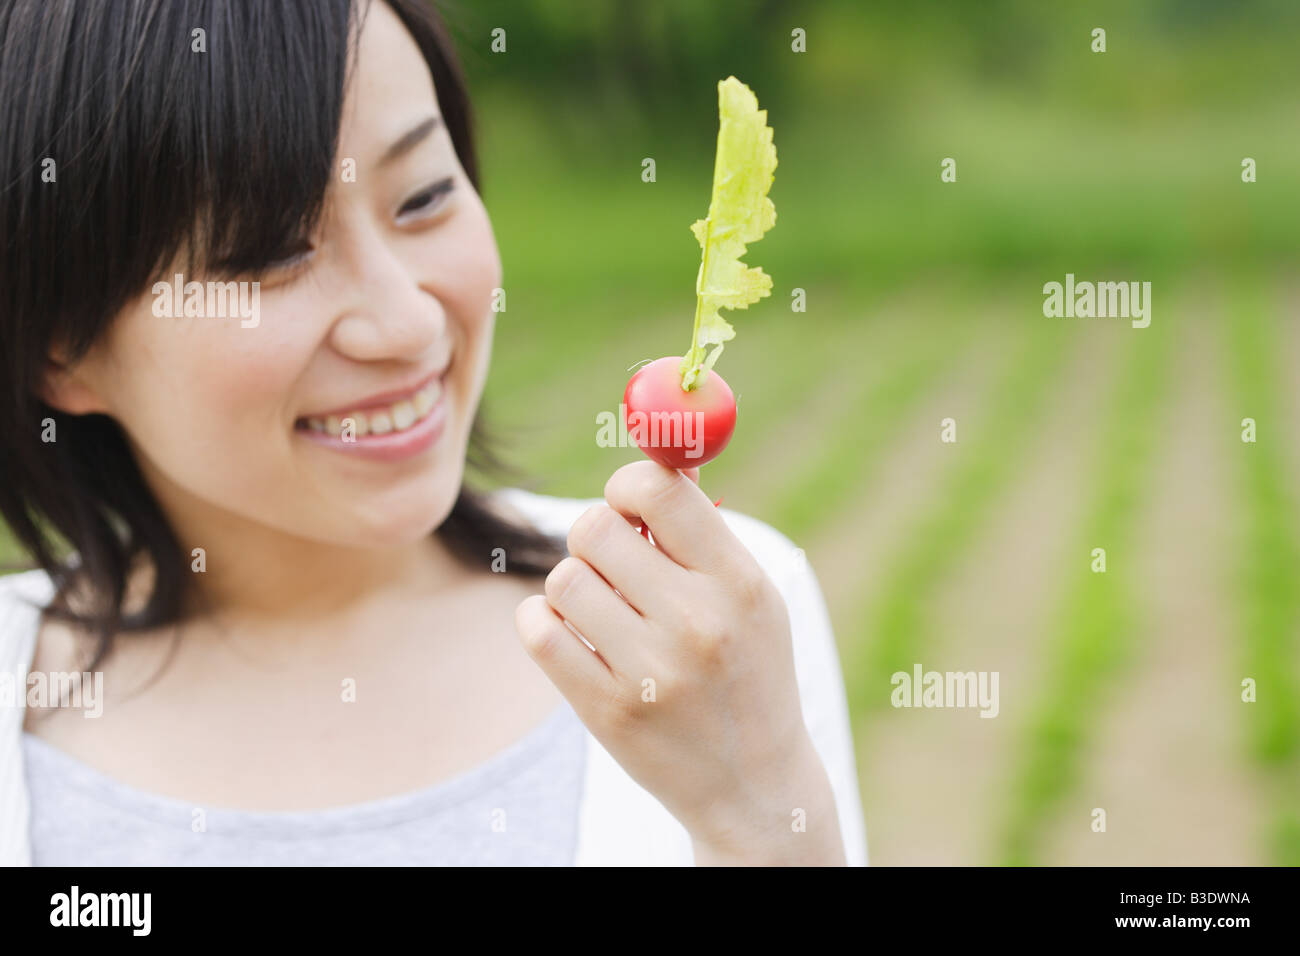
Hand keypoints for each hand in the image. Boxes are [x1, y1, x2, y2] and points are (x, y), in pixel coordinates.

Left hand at [514, 461, 845, 864]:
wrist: (754, 784)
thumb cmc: (749, 670)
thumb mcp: (752, 597)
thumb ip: (700, 532)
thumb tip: (655, 459)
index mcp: (740, 583)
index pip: (660, 490)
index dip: (627, 483)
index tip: (627, 502)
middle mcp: (698, 624)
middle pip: (595, 528)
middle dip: (595, 536)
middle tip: (612, 562)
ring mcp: (650, 673)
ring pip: (563, 578)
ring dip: (573, 585)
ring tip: (602, 610)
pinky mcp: (607, 712)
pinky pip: (537, 630)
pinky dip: (543, 622)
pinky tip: (572, 633)